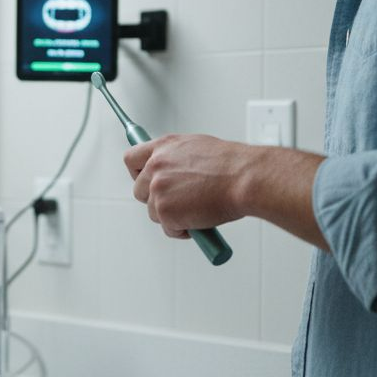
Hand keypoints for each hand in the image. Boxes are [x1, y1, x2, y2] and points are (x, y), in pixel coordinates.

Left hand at [123, 134, 252, 238]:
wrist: (245, 179)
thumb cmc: (232, 166)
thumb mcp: (198, 149)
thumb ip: (177, 158)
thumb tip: (174, 171)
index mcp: (164, 146)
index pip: (132, 159)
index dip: (137, 173)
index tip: (144, 180)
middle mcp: (156, 165)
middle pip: (139, 190)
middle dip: (156, 199)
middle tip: (179, 202)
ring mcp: (158, 188)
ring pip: (153, 212)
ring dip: (171, 216)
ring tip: (196, 210)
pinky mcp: (165, 211)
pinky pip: (168, 228)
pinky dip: (182, 230)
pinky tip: (199, 221)